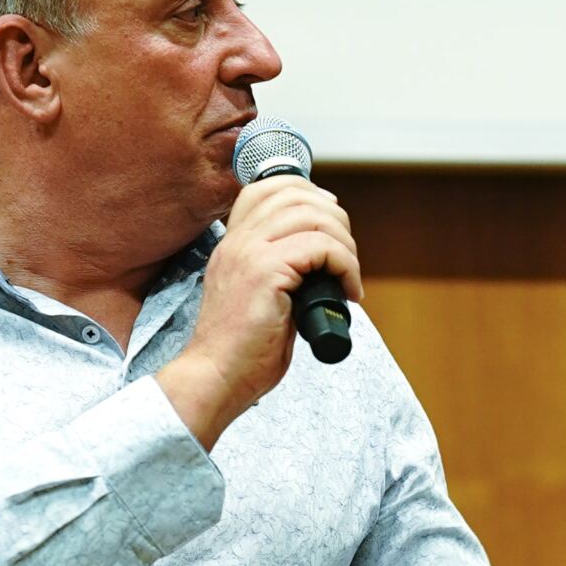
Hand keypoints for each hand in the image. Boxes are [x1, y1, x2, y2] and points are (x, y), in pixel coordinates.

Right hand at [157, 174, 362, 448]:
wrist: (217, 377)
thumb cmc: (243, 351)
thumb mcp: (260, 297)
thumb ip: (282, 271)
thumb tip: (324, 259)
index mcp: (233, 243)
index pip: (268, 188)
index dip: (308, 196)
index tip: (332, 228)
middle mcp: (237, 240)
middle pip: (296, 194)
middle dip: (336, 220)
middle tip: (347, 259)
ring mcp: (249, 252)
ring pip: (313, 216)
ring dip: (344, 244)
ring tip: (349, 277)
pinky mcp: (265, 272)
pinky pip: (321, 247)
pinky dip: (345, 266)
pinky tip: (347, 292)